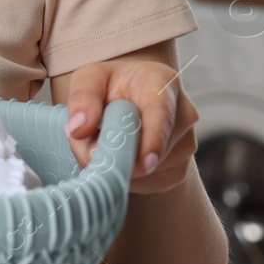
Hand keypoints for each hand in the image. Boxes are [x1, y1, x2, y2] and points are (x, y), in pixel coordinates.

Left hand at [63, 56, 196, 193]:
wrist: (128, 98)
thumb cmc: (110, 85)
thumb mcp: (89, 79)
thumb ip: (82, 98)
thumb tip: (79, 129)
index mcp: (162, 84)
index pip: (162, 115)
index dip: (154, 140)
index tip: (145, 162)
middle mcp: (183, 115)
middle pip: (149, 150)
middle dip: (113, 153)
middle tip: (88, 140)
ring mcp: (185, 146)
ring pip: (146, 171)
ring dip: (116, 165)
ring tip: (107, 140)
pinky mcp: (178, 170)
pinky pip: (147, 184)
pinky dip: (126, 177)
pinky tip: (121, 155)